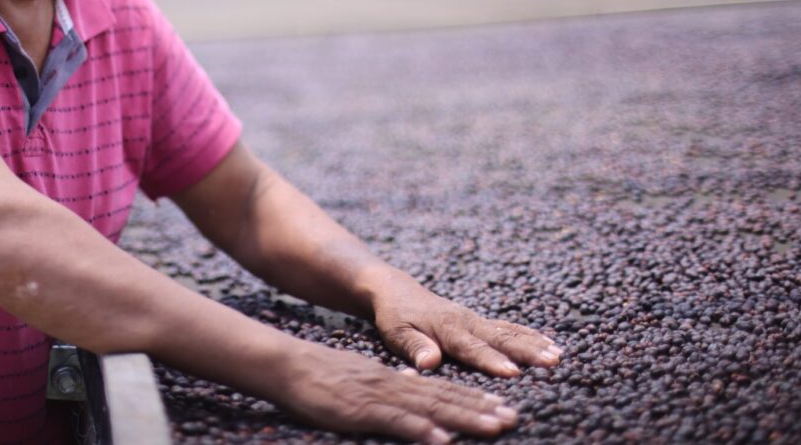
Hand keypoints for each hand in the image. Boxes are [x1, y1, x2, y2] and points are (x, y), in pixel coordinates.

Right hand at [278, 341, 518, 442]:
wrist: (288, 364)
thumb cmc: (321, 376)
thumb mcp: (362, 376)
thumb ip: (390, 383)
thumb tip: (415, 382)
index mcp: (394, 379)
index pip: (441, 389)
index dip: (473, 398)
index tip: (502, 406)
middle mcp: (393, 384)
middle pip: (444, 398)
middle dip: (480, 408)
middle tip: (512, 417)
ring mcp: (379, 396)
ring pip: (429, 408)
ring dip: (463, 418)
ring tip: (494, 427)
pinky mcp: (361, 410)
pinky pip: (396, 422)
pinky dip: (421, 431)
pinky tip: (442, 440)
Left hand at [371, 274, 562, 375]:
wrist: (397, 290)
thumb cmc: (395, 316)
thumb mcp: (397, 332)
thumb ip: (414, 347)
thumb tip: (429, 362)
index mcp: (446, 328)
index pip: (471, 348)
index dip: (491, 360)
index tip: (512, 372)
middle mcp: (466, 321)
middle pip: (499, 338)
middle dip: (526, 351)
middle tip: (551, 362)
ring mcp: (475, 319)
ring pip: (508, 331)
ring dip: (534, 343)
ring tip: (558, 354)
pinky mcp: (479, 320)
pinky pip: (508, 327)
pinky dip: (529, 334)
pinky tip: (549, 342)